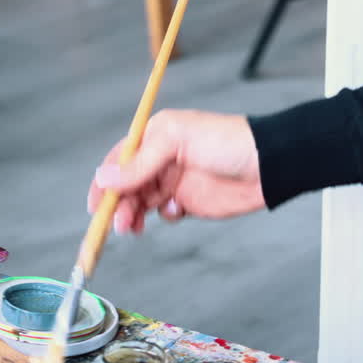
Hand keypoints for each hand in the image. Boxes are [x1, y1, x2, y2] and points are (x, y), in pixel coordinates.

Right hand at [88, 109, 265, 234]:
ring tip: (134, 227)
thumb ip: (139, 164)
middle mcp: (161, 158)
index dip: (104, 183)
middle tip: (117, 223)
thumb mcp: (176, 144)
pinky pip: (165, 214)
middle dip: (118, 205)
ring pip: (142, 203)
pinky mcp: (190, 201)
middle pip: (127, 186)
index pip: (119, 160)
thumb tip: (104, 178)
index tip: (95, 205)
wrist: (268, 165)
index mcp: (155, 136)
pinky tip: (179, 210)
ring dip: (134, 215)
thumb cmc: (227, 141)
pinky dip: (166, 216)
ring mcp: (175, 180)